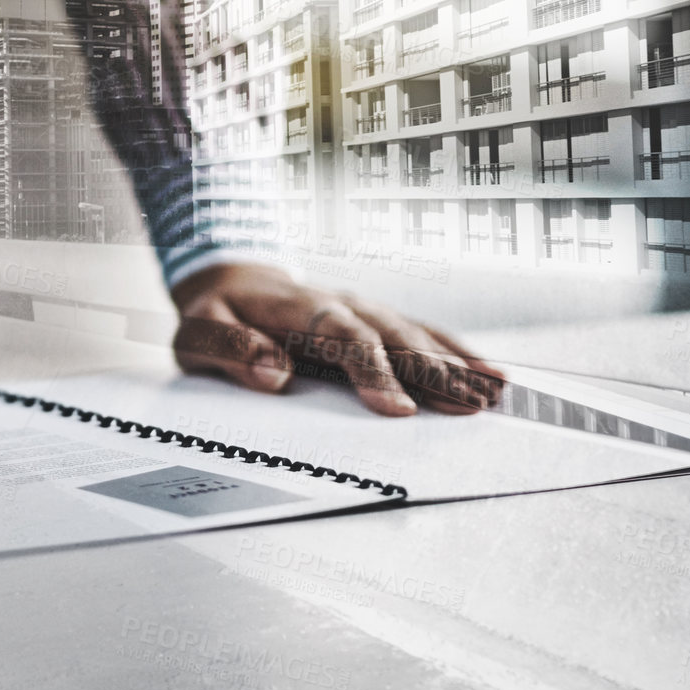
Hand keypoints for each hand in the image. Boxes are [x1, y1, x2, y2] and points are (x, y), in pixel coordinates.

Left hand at [170, 262, 501, 416]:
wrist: (228, 279)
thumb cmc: (215, 315)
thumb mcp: (198, 331)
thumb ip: (230, 349)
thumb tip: (272, 373)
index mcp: (295, 307)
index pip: (341, 336)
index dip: (373, 370)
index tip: (398, 410)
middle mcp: (339, 302)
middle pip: (391, 335)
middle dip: (431, 371)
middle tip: (467, 406)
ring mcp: (362, 308)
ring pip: (414, 333)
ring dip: (453, 364)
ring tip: (491, 393)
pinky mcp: (375, 319)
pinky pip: (421, 334)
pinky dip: (456, 354)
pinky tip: (489, 374)